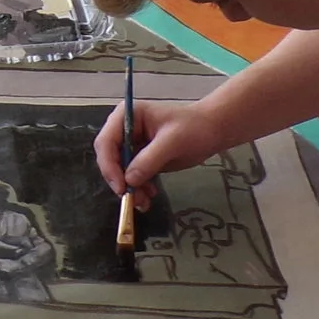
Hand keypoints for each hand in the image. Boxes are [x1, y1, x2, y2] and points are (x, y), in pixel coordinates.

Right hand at [92, 97, 222, 200]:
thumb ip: (149, 160)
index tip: (121, 186)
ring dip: (129, 188)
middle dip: (119, 179)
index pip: (106, 141)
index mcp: (128, 115)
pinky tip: (149, 196)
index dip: (109, 165)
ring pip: (119, 171)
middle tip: (130, 198)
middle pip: (109, 158)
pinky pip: (132, 176)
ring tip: (143, 202)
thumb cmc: (194, 128)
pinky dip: (138, 188)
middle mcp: (125, 129)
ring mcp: (132, 144)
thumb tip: (129, 180)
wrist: (213, 131)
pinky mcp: (141, 158)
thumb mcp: (172, 142)